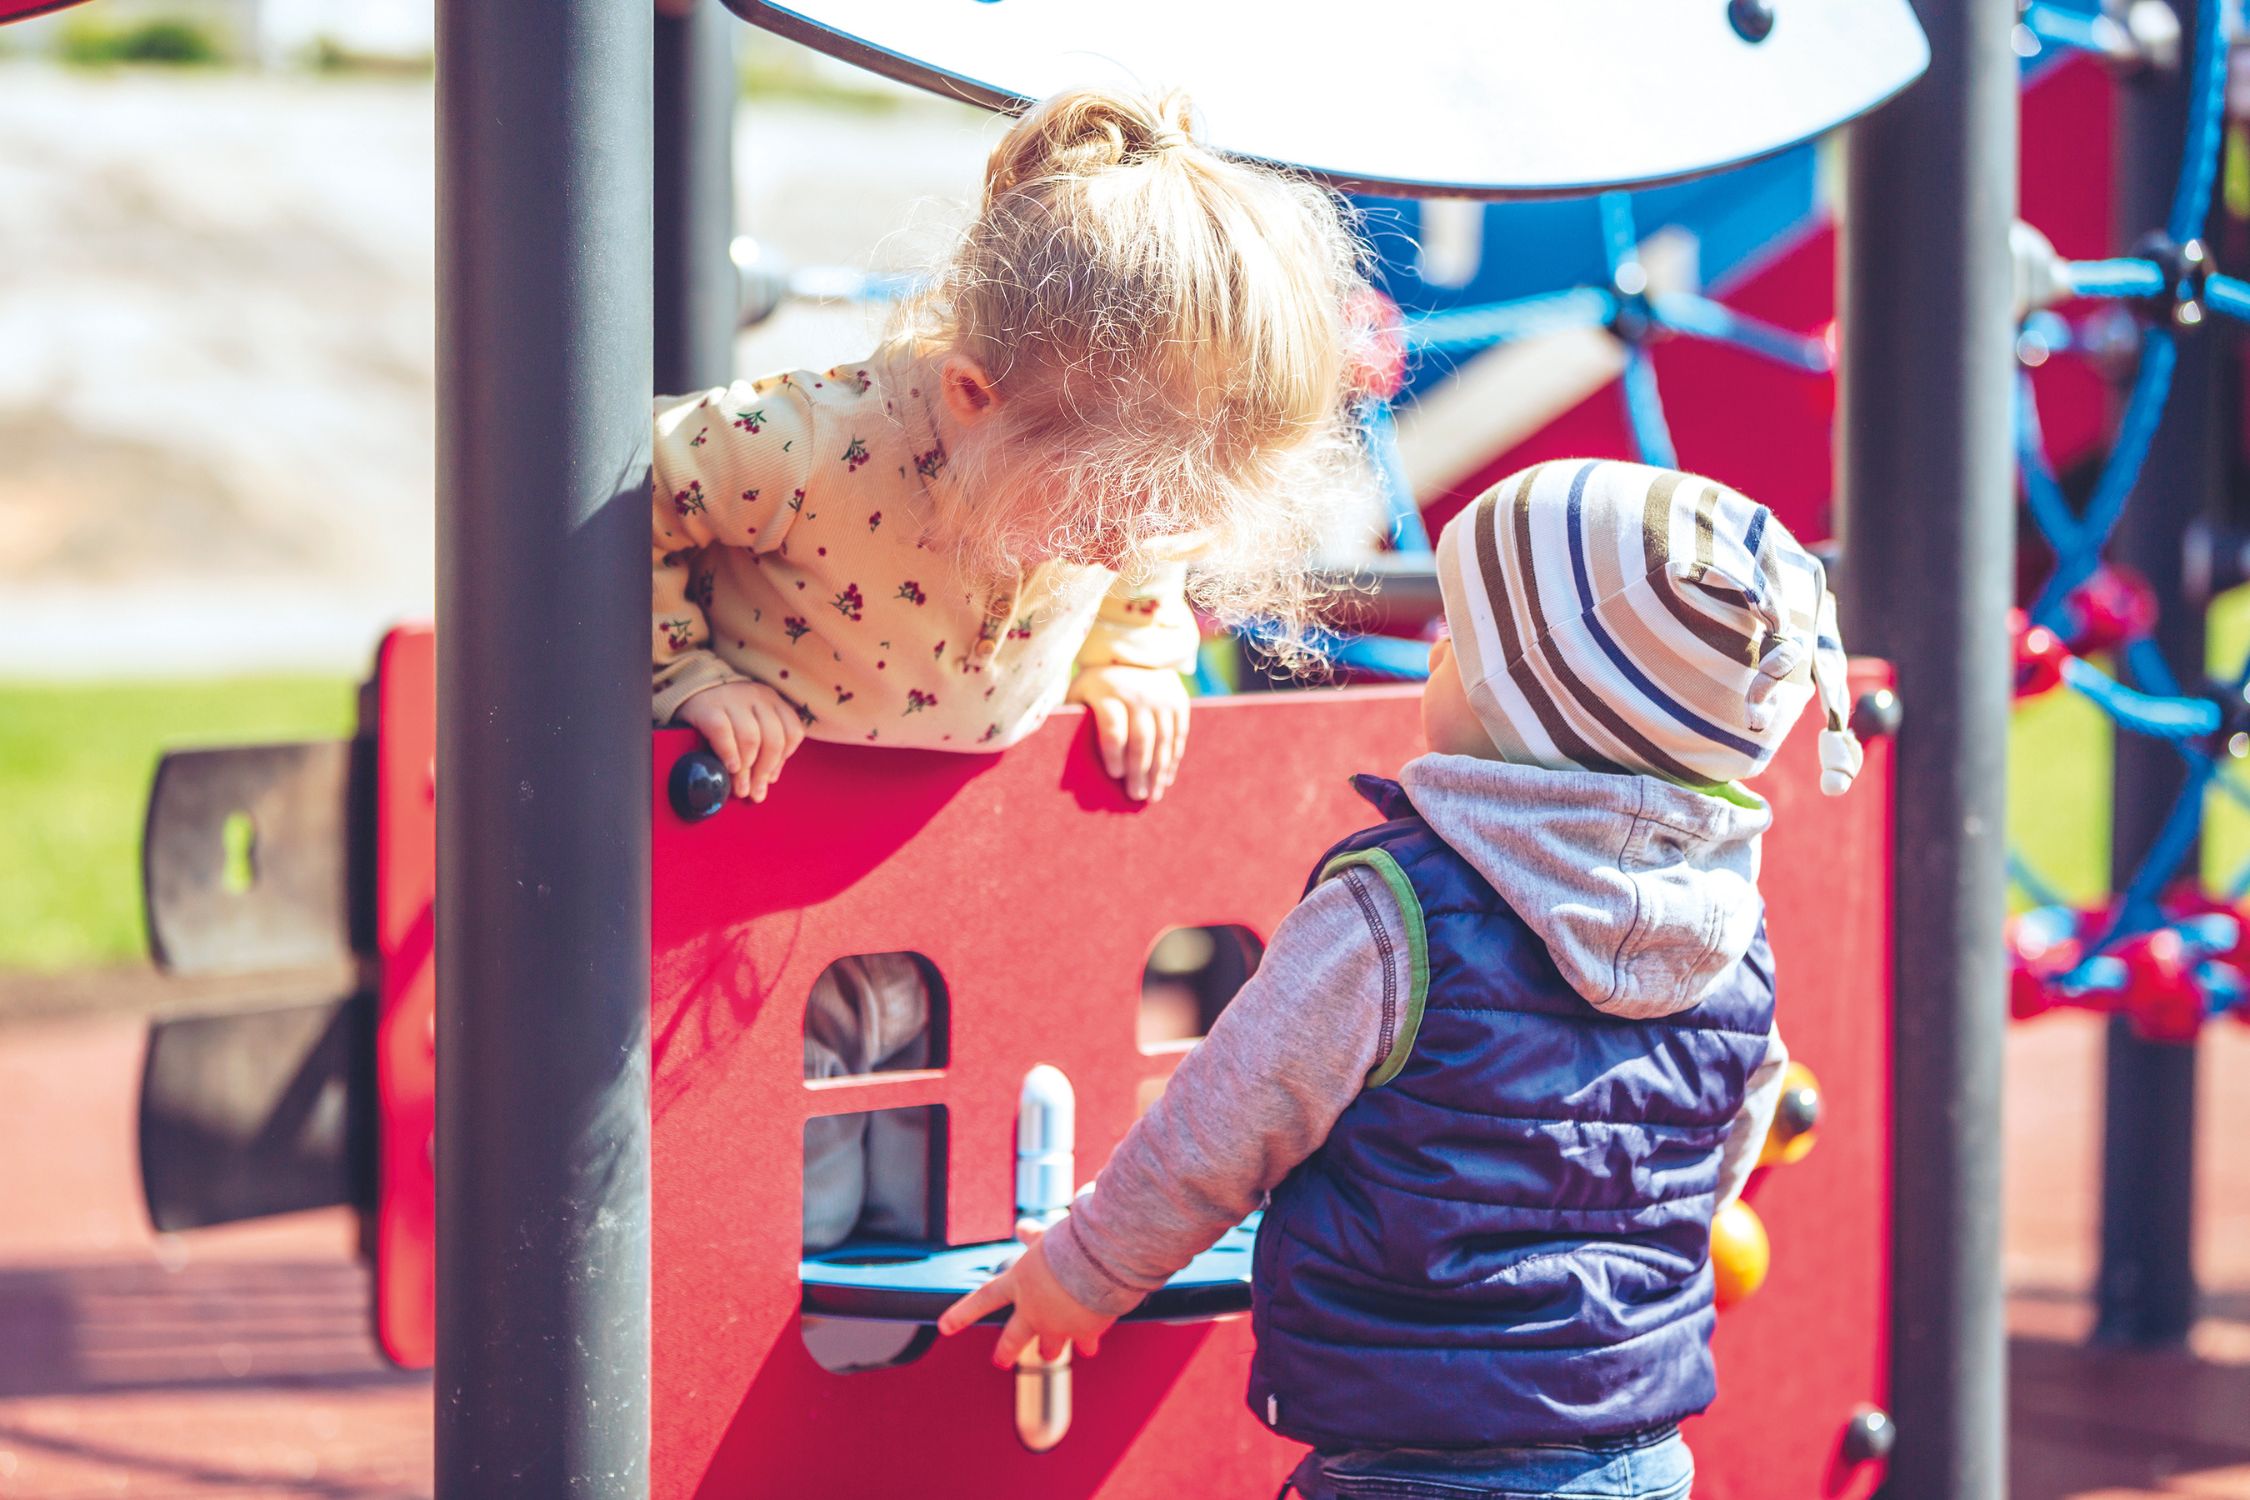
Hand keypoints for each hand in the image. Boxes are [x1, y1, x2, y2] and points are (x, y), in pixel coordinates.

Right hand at [675, 680, 805, 801]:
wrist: (690, 689)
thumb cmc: (726, 715)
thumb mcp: (751, 725)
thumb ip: (763, 750)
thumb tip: (767, 782)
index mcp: (772, 701)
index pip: (793, 731)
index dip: (784, 759)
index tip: (769, 778)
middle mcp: (757, 697)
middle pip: (773, 738)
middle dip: (765, 770)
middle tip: (754, 791)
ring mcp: (733, 699)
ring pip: (750, 738)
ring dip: (747, 768)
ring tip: (740, 786)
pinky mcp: (708, 707)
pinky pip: (723, 732)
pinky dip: (729, 754)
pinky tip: (730, 767)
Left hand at [936, 1221, 1118, 1364]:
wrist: (1102, 1259)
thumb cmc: (1072, 1241)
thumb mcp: (1046, 1236)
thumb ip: (1033, 1236)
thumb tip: (1022, 1227)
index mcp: (1019, 1284)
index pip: (983, 1300)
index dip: (962, 1314)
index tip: (945, 1328)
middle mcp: (1034, 1310)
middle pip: (1012, 1340)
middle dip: (1005, 1352)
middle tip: (1000, 1360)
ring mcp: (1058, 1326)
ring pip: (1048, 1350)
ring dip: (1049, 1350)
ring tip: (1049, 1354)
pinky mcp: (1084, 1333)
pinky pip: (1085, 1344)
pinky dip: (1087, 1344)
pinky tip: (1089, 1348)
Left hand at [1066, 665, 1190, 802]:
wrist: (1132, 654)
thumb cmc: (1096, 686)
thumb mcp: (1080, 694)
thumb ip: (1074, 721)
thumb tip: (1062, 760)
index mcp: (1107, 692)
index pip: (1113, 728)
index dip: (1114, 754)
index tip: (1114, 775)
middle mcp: (1137, 693)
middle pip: (1140, 739)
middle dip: (1138, 771)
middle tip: (1135, 796)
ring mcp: (1161, 697)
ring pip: (1162, 741)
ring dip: (1158, 772)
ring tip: (1152, 795)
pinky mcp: (1178, 701)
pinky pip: (1178, 735)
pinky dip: (1172, 759)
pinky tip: (1166, 778)